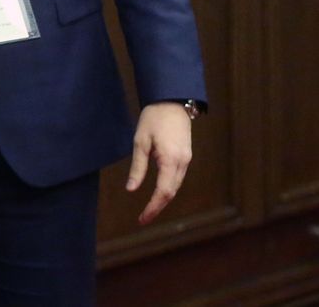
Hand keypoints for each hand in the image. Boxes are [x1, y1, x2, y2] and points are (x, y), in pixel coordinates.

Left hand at [125, 101, 193, 224]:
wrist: (171, 101)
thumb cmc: (153, 118)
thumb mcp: (140, 142)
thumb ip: (137, 167)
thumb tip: (131, 189)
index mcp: (170, 159)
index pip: (163, 192)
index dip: (153, 208)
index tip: (142, 219)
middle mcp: (182, 162)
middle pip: (171, 192)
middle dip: (157, 207)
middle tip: (143, 218)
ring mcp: (187, 159)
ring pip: (176, 186)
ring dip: (163, 199)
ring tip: (149, 208)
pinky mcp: (186, 155)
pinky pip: (178, 177)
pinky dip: (169, 187)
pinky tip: (158, 192)